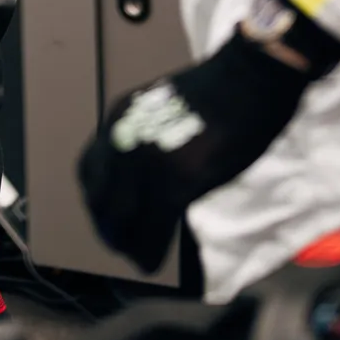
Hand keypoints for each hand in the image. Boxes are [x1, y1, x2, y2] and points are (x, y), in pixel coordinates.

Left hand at [78, 30, 313, 272]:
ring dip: (125, 245)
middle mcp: (123, 139)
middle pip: (99, 200)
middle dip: (107, 227)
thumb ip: (147, 138)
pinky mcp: (176, 182)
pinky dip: (147, 253)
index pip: (89, 170)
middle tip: (120, 245)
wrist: (250, 77)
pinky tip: (151, 262)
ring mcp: (148, 161)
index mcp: (119, 117)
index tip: (107, 217)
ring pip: (121, 221)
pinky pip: (152, 231)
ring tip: (136, 256)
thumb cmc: (218, 88)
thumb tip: (145, 177)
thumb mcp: (162, 107)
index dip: (97, 201)